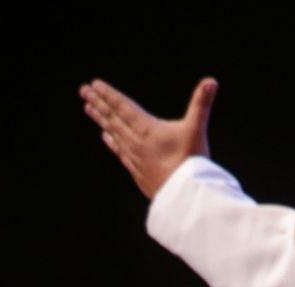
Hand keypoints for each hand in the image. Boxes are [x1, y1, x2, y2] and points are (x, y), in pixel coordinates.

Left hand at [79, 77, 217, 198]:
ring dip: (101, 119)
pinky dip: (111, 141)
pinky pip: (119, 151)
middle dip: (98, 103)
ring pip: (113, 133)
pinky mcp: (137, 170)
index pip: (123, 107)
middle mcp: (136, 141)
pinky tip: (105, 137)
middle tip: (84, 91)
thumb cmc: (191, 162)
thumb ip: (202, 104)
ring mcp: (134, 157)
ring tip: (89, 109)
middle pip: (113, 118)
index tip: (94, 85)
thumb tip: (211, 81)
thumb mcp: (197, 129)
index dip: (109, 95)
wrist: (184, 197)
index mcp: (147, 129)